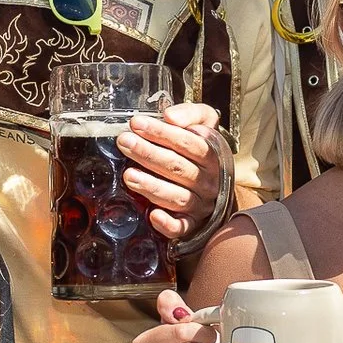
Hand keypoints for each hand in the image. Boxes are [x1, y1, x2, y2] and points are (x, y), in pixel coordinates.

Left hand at [120, 104, 224, 239]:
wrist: (218, 189)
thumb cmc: (201, 153)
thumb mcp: (204, 125)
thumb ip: (190, 115)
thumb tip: (170, 116)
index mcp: (214, 155)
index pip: (190, 142)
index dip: (163, 133)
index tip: (137, 124)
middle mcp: (209, 181)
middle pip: (179, 167)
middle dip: (149, 153)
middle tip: (124, 142)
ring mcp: (201, 204)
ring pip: (178, 197)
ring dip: (152, 186)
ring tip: (129, 175)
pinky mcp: (192, 224)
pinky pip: (181, 227)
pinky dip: (168, 224)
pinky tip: (153, 215)